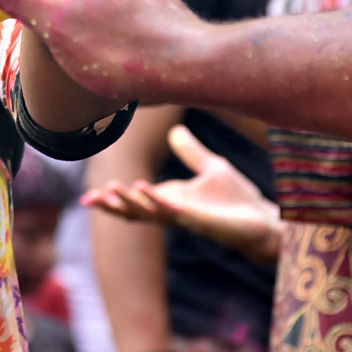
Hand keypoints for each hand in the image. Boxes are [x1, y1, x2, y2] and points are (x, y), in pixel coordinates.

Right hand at [82, 126, 281, 262]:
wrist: (264, 219)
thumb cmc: (238, 199)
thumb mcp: (211, 167)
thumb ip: (191, 152)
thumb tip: (175, 130)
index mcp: (171, 198)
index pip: (135, 200)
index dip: (112, 199)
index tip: (87, 197)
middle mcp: (173, 210)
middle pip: (135, 210)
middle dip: (112, 205)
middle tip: (89, 199)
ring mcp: (186, 217)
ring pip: (150, 212)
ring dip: (130, 202)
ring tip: (111, 189)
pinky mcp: (201, 221)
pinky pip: (174, 211)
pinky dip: (158, 201)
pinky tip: (145, 189)